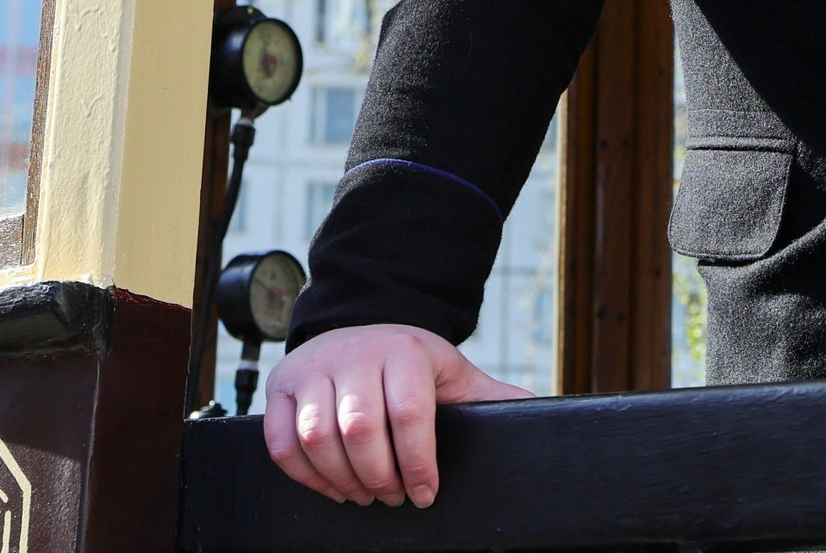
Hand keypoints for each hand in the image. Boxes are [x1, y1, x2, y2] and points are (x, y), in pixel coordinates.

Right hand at [262, 323, 530, 507]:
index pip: (409, 415)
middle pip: (359, 431)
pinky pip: (281, 442)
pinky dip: (305, 476)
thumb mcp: (455, 374)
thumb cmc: (413, 364)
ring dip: (342, 482)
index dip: (419, 465)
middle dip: (380, 478)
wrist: (362, 328)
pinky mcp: (280, 385)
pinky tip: (332, 487)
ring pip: (316, 438)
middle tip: (395, 498)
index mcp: (403, 351)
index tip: (427, 494)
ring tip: (366, 495)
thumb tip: (546, 419)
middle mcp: (353, 353)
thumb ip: (495, 395)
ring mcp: (312, 367)